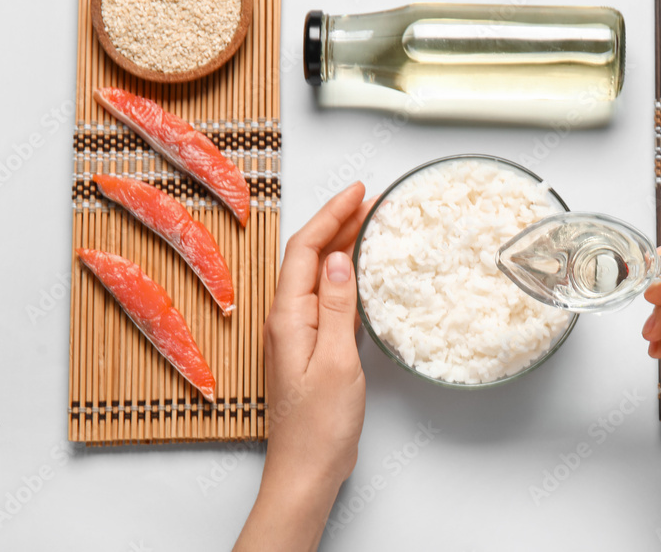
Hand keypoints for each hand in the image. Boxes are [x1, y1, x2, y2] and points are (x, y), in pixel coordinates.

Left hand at [235, 182, 372, 551]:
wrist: (306, 469)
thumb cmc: (319, 425)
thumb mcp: (336, 360)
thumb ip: (337, 307)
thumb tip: (340, 259)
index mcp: (287, 316)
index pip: (306, 248)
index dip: (331, 213)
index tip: (358, 192)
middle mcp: (287, 318)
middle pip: (310, 255)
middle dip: (339, 221)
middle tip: (373, 201)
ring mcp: (297, 332)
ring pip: (319, 274)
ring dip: (343, 245)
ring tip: (372, 224)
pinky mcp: (311, 346)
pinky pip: (327, 297)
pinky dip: (346, 276)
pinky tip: (362, 272)